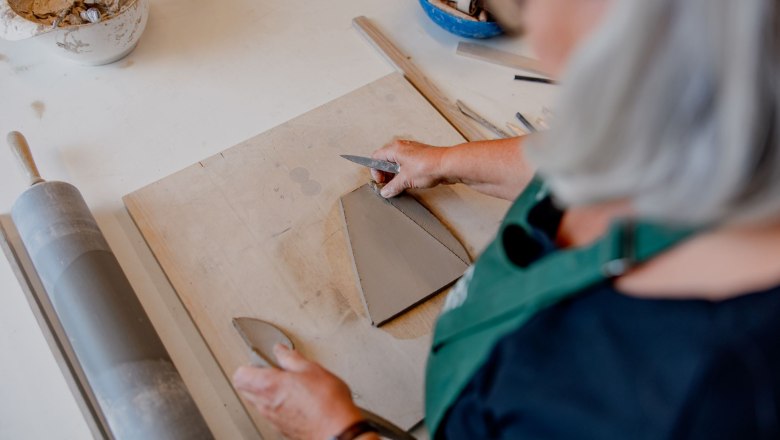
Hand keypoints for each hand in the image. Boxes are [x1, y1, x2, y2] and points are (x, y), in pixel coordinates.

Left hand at [233, 344, 363, 439]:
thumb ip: (291, 358)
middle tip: (273, 371)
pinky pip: (271, 414)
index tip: (263, 360)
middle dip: (256, 378)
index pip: (240, 375)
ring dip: (267, 393)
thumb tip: (281, 351)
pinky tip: (297, 400)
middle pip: (245, 390)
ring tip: (288, 385)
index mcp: (267, 385)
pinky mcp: (282, 429)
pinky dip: (278, 405)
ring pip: (258, 403)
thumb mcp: (311, 368)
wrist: (337, 430)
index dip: (250, 365)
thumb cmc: (326, 401)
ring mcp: (272, 419)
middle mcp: (265, 404)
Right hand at [371, 139, 451, 197]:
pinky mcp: (420, 157)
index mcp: (395, 149)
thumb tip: (386, 191)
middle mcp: (403, 148)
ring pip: (397, 162)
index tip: (381, 181)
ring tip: (399, 184)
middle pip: (386, 160)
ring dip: (395, 174)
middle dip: (385, 173)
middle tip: (388, 184)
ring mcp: (412, 152)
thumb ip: (392, 186)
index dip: (375, 171)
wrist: (448, 165)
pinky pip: (407, 164)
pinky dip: (405, 173)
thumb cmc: (429, 166)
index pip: (376, 157)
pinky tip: (410, 181)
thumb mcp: (405, 180)